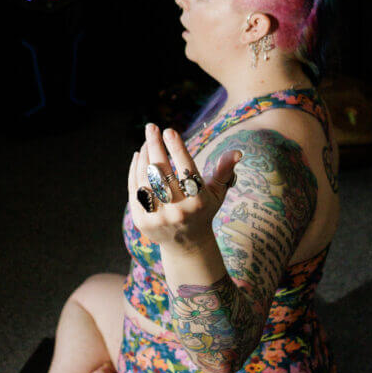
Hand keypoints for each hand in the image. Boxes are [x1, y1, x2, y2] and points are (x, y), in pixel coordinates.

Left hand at [127, 123, 241, 250]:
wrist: (187, 245)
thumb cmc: (203, 210)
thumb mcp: (217, 192)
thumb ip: (224, 171)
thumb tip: (237, 151)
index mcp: (198, 201)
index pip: (185, 169)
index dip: (176, 149)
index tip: (169, 130)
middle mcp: (178, 210)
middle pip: (161, 172)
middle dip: (155, 146)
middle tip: (151, 127)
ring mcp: (158, 217)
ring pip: (145, 179)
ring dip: (143, 157)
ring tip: (146, 141)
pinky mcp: (142, 222)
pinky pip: (134, 190)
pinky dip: (134, 171)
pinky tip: (138, 156)